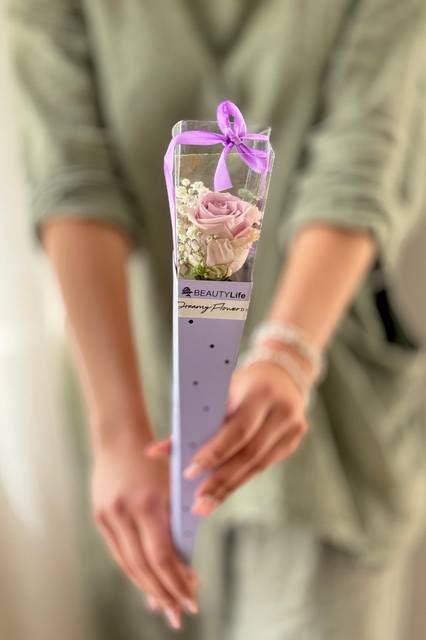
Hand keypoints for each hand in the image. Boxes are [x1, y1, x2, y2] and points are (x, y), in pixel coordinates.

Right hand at [91, 420, 198, 629]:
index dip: (177, 582)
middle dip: (164, 594)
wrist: (119, 436)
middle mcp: (124, 513)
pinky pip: (118, 552)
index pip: (162, 556)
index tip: (192, 601)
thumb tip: (183, 564)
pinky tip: (146, 583)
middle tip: (179, 616)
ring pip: (128, 563)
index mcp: (147, 503)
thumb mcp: (172, 486)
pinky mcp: (99, 516)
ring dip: (147, 588)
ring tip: (164, 606)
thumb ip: (177, 522)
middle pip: (144, 567)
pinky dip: (134, 570)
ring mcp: (107, 516)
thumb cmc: (156, 458)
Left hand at [147, 358, 308, 516]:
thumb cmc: (240, 383)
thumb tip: (153, 452)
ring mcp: (293, 429)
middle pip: (249, 454)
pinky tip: (222, 492)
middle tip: (198, 503)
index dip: (215, 454)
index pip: (238, 430)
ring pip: (258, 465)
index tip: (190, 473)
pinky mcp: (293, 442)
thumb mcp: (218, 391)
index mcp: (261, 393)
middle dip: (221, 480)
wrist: (281, 375)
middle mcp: (282, 412)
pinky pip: (263, 465)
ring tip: (205, 505)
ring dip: (229, 487)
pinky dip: (241, 478)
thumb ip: (189, 420)